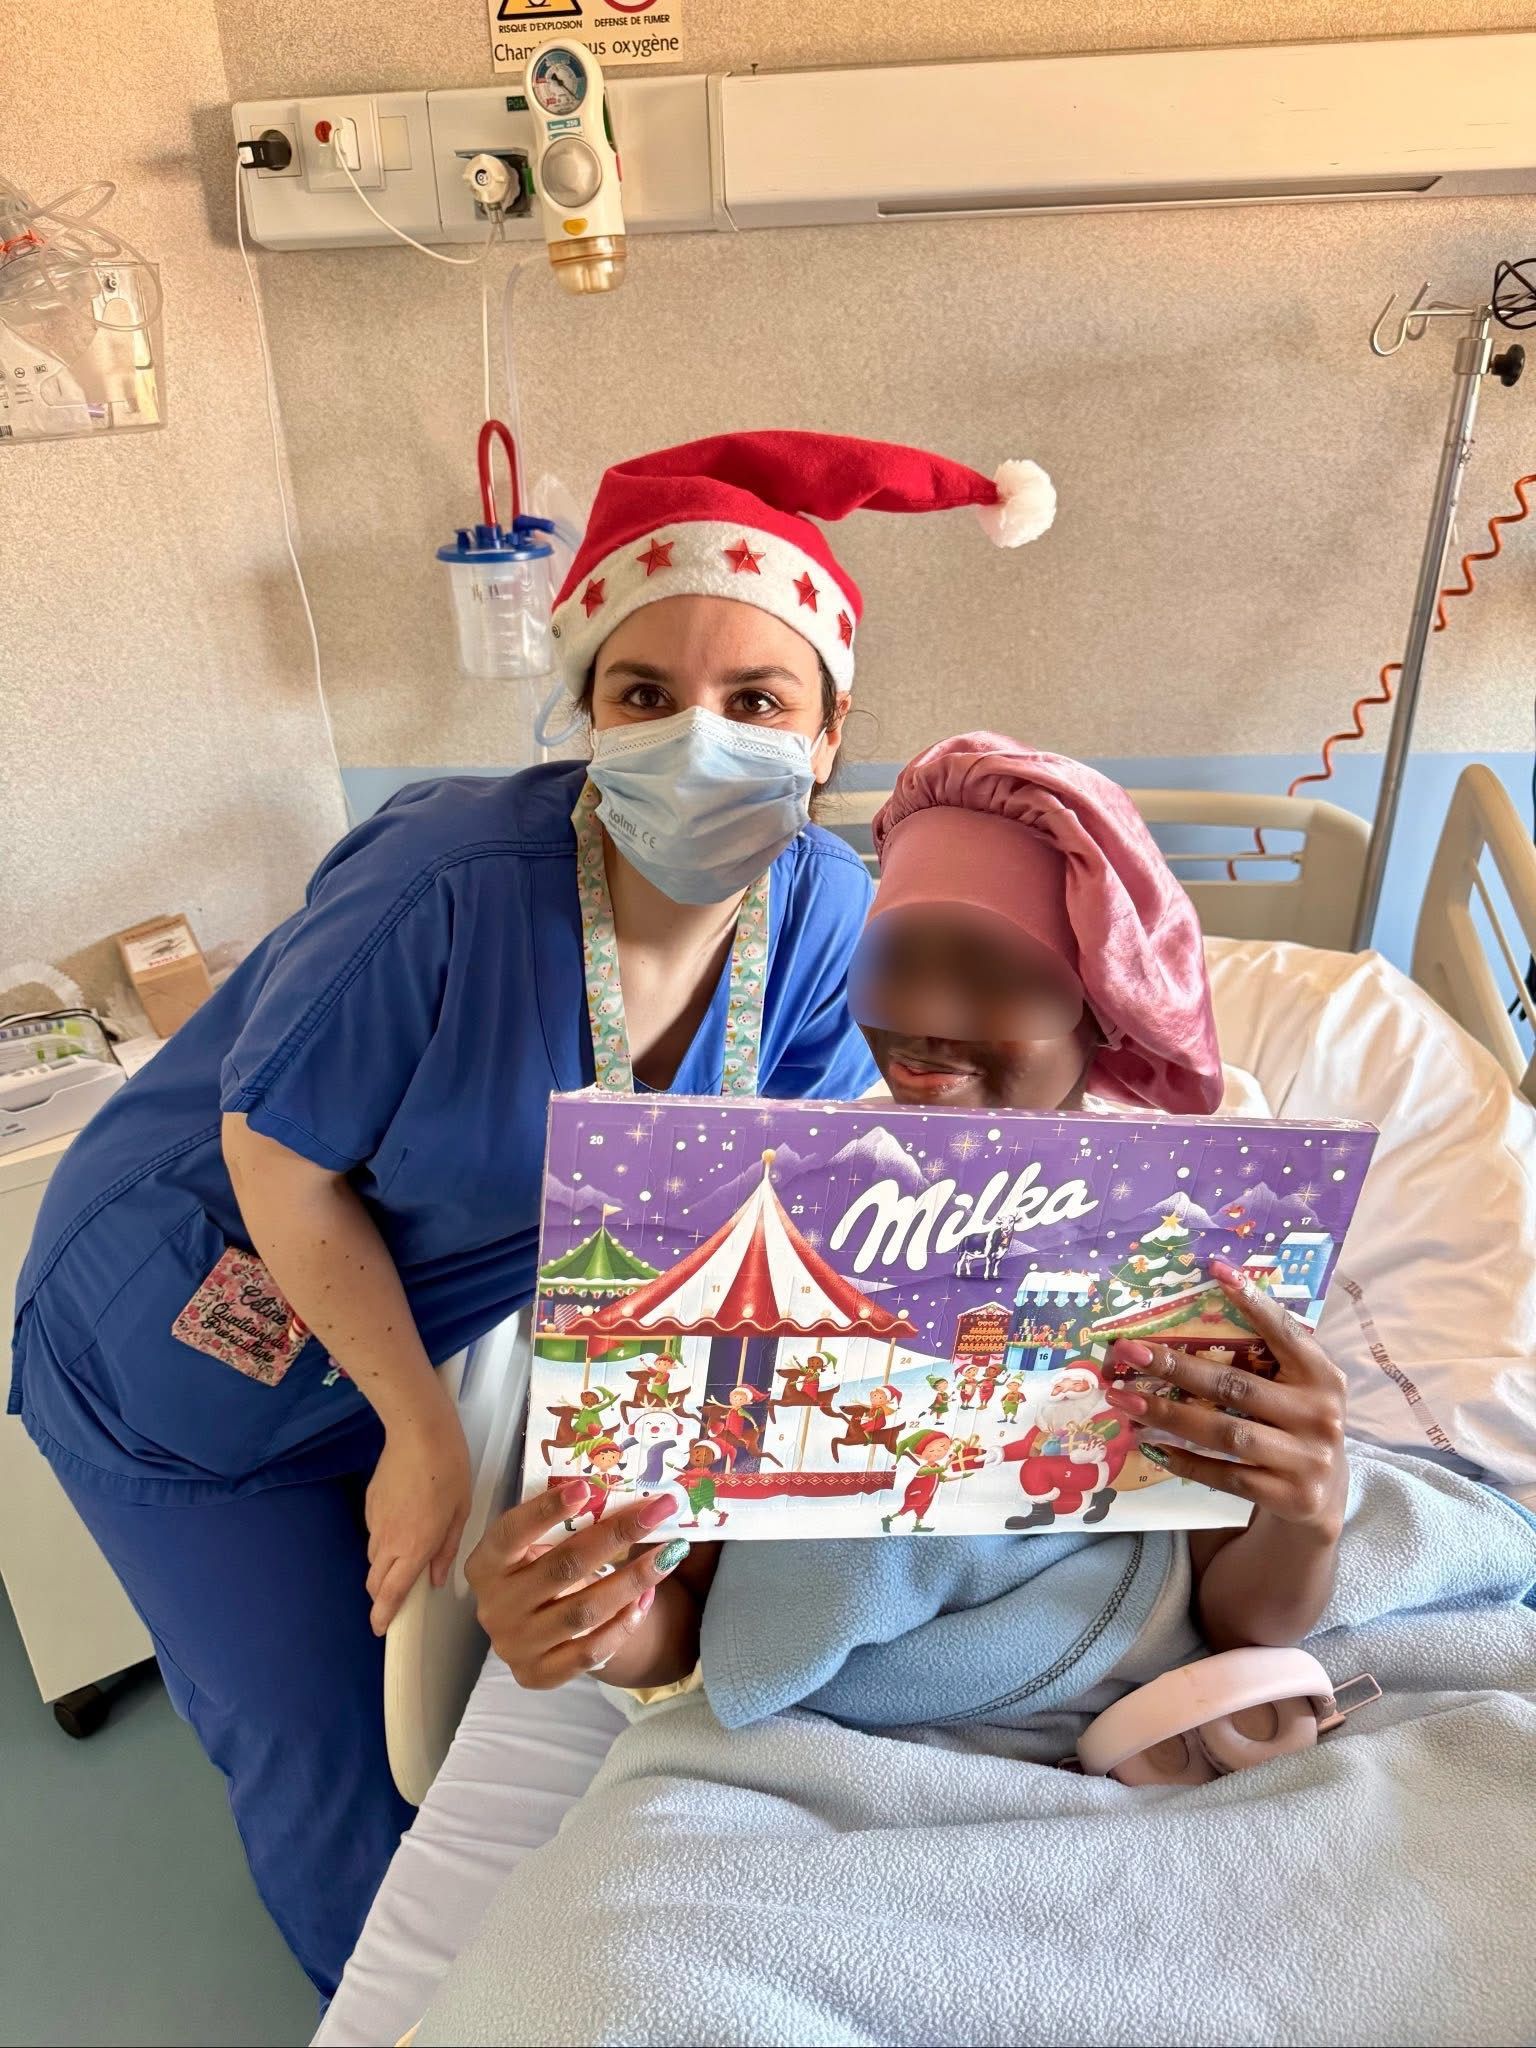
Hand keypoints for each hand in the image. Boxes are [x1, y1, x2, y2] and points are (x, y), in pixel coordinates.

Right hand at [364, 1408, 472, 1633]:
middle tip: (395, 1598)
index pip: (391, 1592)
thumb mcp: (460, 1512)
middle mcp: (388, 1540)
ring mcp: (374, 1521)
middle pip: (374, 1581)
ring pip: (373, 1557)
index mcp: (413, 1547)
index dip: (383, 1614)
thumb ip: (446, 1550)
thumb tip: (435, 1580)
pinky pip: (373, 1532)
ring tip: (404, 1557)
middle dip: (381, 1595)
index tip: (379, 1629)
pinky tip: (402, 1522)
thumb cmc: (449, 1470)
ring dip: (383, 1567)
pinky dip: (383, 1539)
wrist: (419, 1431)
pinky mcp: (368, 1503)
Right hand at [465, 1484, 683, 1689]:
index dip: (545, 1510)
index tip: (585, 1486)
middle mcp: (494, 1606)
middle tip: (658, 1510)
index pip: (511, 1533)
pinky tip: (648, 1598)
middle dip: (616, 1534)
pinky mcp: (537, 1675)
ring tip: (670, 1554)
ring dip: (632, 1580)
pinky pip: (589, 1652)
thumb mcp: (539, 1546)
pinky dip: (623, 1625)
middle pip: (562, 1567)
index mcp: (486, 1564)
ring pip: (582, 1612)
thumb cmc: (541, 1571)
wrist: (533, 1631)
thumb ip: (570, 1522)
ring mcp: (514, 1644)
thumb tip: (630, 1493)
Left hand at [1104, 1259, 1348, 1540]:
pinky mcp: (1289, 1496)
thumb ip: (1265, 1359)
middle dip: (1175, 1368)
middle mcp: (1321, 1415)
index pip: (1285, 1333)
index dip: (1253, 1302)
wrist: (1322, 1501)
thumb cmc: (1294, 1429)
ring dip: (1167, 1414)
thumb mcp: (1295, 1391)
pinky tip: (1150, 1445)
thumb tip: (1200, 1314)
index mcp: (1323, 1378)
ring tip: (1124, 1401)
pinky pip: (1224, 1475)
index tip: (1215, 1271)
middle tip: (1128, 1353)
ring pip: (1224, 1432)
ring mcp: (1307, 1459)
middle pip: (1235, 1386)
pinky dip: (1185, 1460)